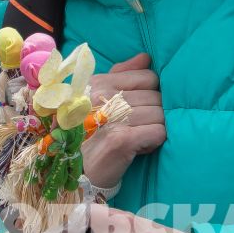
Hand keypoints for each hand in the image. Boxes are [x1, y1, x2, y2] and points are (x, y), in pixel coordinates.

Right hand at [82, 54, 164, 191]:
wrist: (73, 174)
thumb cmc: (88, 135)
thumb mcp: (97, 99)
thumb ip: (122, 75)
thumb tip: (146, 57)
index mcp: (98, 83)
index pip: (147, 76)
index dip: (150, 94)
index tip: (138, 109)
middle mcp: (103, 97)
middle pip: (156, 97)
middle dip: (153, 114)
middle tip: (138, 128)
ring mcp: (112, 118)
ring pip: (159, 115)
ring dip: (153, 129)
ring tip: (137, 139)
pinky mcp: (121, 141)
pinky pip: (158, 132)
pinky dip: (154, 141)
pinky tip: (140, 148)